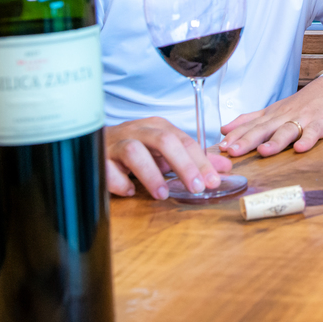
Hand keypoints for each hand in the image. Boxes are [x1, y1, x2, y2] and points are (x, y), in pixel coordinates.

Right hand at [104, 117, 232, 199]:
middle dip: (183, 165)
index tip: (213, 181)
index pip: (184, 141)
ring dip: (150, 174)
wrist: (97, 142)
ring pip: (134, 152)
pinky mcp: (100, 158)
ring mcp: (117, 143)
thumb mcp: (166, 152)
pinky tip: (130, 191)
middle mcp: (139, 131)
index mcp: (158, 127)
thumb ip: (194, 159)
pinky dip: (120, 182)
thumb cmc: (137, 147)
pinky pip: (108, 169)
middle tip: (196, 187)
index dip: (201, 162)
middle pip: (164, 141)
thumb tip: (224, 167)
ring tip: (162, 193)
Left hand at [220, 73, 322, 156]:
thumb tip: (223, 129)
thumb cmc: (300, 104)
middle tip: (232, 151)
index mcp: (271, 116)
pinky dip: (307, 140)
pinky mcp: (320, 124)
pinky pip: (313, 132)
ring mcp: (302, 120)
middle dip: (247, 140)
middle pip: (263, 129)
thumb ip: (249, 120)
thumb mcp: (272, 111)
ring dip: (275, 142)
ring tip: (263, 152)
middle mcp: (283, 118)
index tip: (220, 147)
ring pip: (286, 131)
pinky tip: (301, 149)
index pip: (249, 126)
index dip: (234, 136)